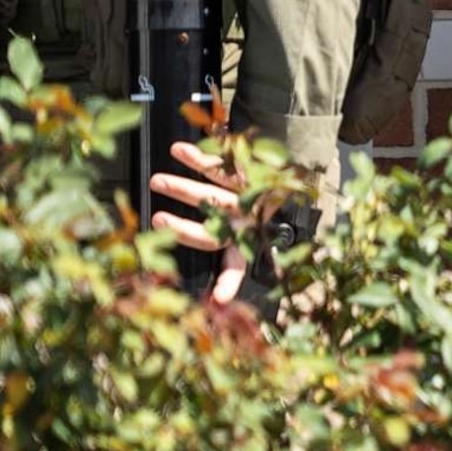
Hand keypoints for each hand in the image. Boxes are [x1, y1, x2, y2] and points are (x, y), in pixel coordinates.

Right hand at [148, 139, 251, 307]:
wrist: (295, 171)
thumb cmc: (259, 208)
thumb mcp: (246, 235)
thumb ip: (226, 257)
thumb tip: (215, 300)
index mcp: (247, 238)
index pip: (237, 265)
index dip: (228, 282)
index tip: (218, 299)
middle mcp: (249, 219)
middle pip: (215, 227)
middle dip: (185, 225)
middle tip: (157, 220)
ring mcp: (250, 194)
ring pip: (215, 193)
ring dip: (184, 188)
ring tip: (156, 182)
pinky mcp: (252, 170)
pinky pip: (224, 165)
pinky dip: (200, 157)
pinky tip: (178, 150)